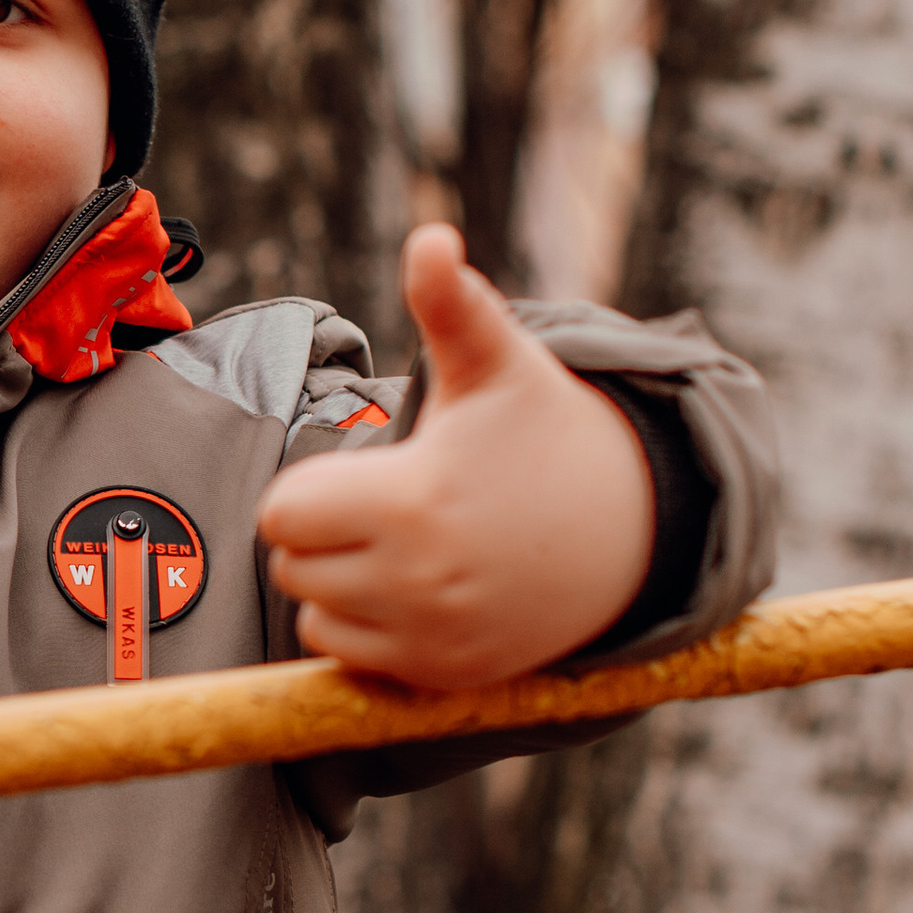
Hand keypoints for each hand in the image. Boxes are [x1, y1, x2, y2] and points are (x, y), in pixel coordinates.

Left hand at [258, 226, 655, 689]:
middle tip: (384, 507)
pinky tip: (414, 590)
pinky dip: (364, 629)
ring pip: (314, 615)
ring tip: (402, 546)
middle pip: (291, 565)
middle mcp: (417, 582)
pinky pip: (351, 657)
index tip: (364, 472)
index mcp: (413, 502)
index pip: (282, 513)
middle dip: (321, 532)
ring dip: (337, 584)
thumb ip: (452, 304)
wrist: (629, 533)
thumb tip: (431, 237)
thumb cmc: (546, 436)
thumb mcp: (500, 364)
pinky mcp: (444, 676)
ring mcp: (431, 638)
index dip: (310, 487)